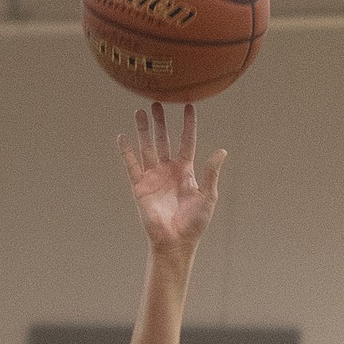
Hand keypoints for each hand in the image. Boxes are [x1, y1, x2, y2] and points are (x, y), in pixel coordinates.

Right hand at [118, 103, 225, 253]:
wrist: (175, 241)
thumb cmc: (194, 223)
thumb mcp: (208, 196)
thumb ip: (211, 173)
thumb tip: (222, 151)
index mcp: (186, 171)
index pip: (186, 141)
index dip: (188, 124)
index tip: (188, 106)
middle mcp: (168, 170)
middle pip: (163, 139)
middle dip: (160, 122)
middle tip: (157, 102)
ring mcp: (153, 177)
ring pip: (147, 147)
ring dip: (143, 130)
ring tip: (140, 111)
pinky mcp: (140, 186)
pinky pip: (132, 165)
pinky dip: (126, 151)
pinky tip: (122, 136)